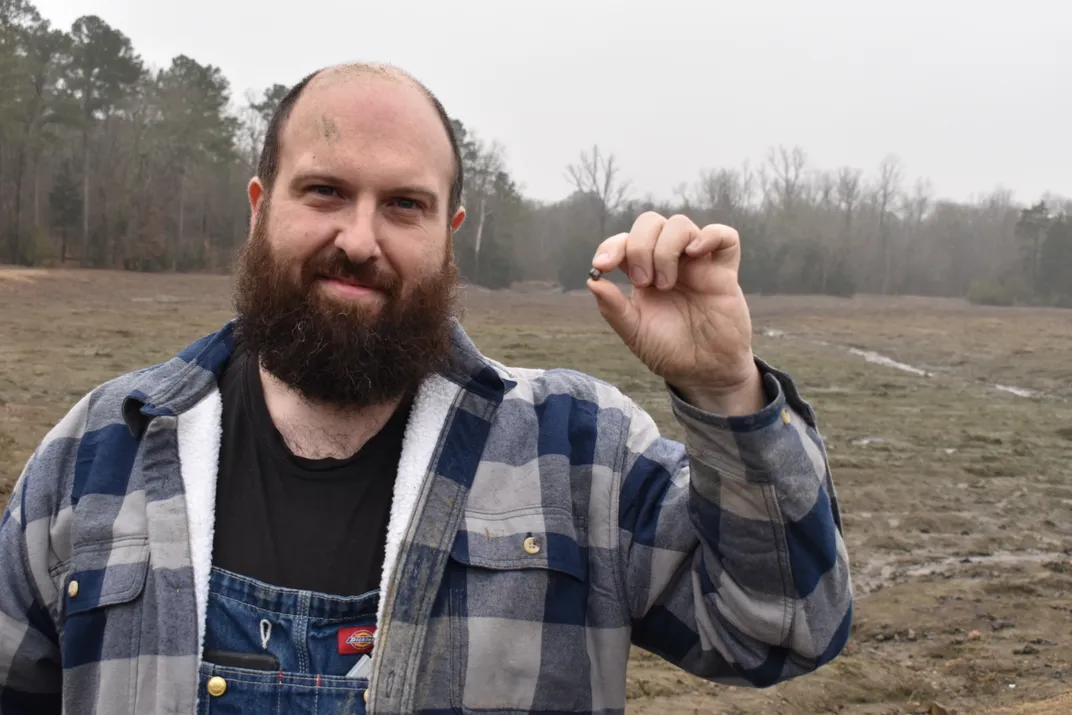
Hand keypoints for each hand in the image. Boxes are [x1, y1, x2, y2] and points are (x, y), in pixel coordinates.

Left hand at [587, 212, 764, 414]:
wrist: (705, 372)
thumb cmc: (670, 351)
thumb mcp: (635, 333)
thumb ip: (613, 309)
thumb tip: (592, 281)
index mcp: (643, 273)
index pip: (625, 241)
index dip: (611, 246)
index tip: (602, 266)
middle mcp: (669, 262)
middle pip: (650, 223)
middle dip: (639, 246)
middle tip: (643, 282)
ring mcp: (696, 264)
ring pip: (680, 224)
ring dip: (666, 249)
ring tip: (666, 284)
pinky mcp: (724, 272)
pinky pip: (725, 237)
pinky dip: (710, 236)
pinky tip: (696, 253)